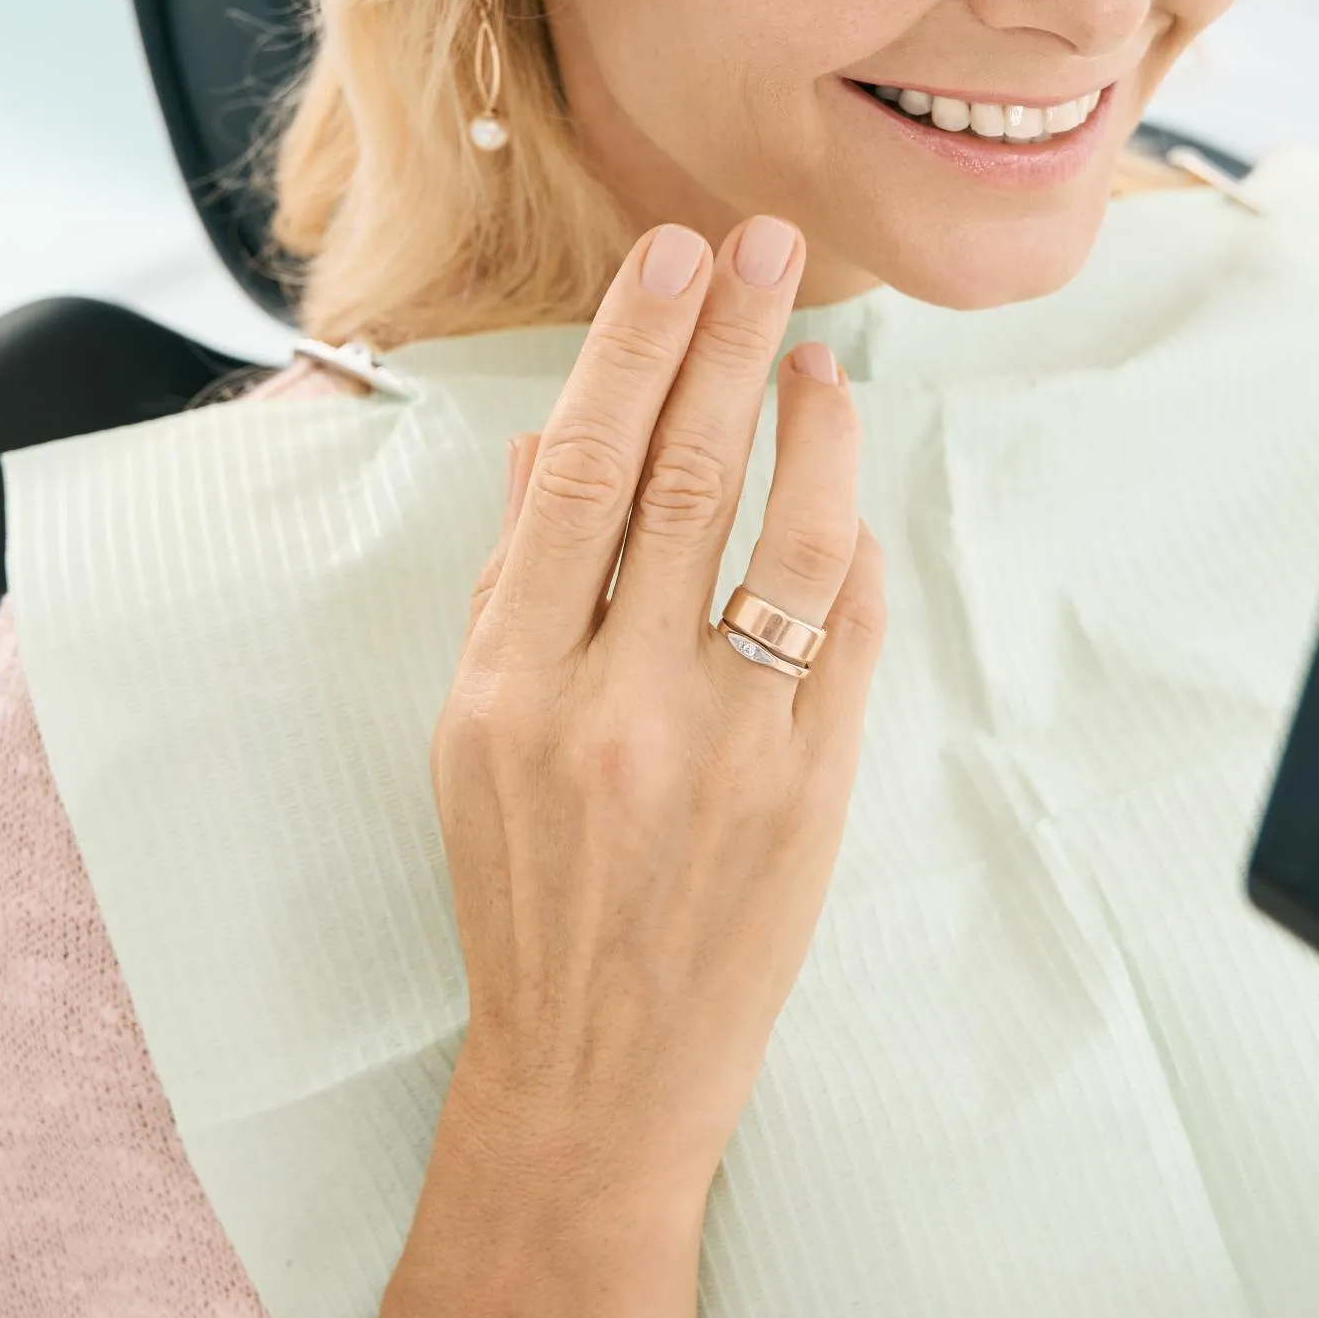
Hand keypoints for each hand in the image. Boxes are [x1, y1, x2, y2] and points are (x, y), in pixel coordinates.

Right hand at [369, 217, 883, 1317]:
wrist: (596, 1069)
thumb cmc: (525, 893)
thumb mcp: (470, 740)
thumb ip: (508, 590)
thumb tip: (537, 444)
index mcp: (506, 683)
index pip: (574, 469)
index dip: (629, 349)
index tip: (667, 260)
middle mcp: (611, 705)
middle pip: (683, 476)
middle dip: (728, 342)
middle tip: (761, 248)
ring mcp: (721, 748)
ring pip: (789, 537)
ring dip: (812, 425)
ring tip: (818, 355)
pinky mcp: (809, 789)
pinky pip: (845, 629)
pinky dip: (848, 547)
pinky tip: (841, 499)